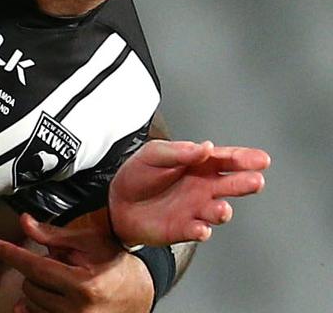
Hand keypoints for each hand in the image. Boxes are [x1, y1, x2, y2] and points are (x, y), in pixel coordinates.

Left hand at [0, 214, 153, 312]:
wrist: (137, 293)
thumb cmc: (116, 266)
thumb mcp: (89, 242)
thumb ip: (53, 234)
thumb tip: (25, 223)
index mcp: (83, 284)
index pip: (34, 266)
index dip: (11, 253)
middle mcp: (78, 309)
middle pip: (30, 284)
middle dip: (37, 269)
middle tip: (60, 263)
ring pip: (31, 302)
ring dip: (39, 287)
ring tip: (63, 279)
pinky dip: (35, 306)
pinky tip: (43, 297)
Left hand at [108, 139, 269, 245]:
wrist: (117, 203)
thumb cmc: (138, 175)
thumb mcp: (153, 154)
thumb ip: (178, 152)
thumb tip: (205, 147)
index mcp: (199, 165)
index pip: (226, 159)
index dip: (244, 158)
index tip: (261, 160)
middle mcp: (204, 187)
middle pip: (231, 185)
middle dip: (245, 183)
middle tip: (255, 181)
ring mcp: (197, 209)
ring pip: (218, 211)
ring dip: (222, 211)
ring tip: (222, 209)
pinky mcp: (186, 229)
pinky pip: (198, 231)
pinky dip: (201, 230)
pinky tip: (200, 228)